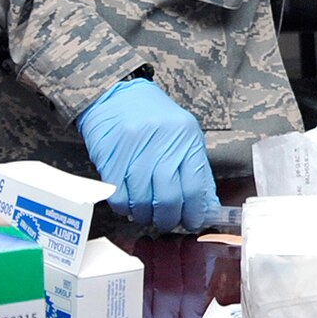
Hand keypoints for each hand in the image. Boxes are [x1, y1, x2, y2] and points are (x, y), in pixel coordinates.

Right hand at [76, 78, 220, 231]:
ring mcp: (134, 151)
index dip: (194, 212)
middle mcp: (162, 143)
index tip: (192, 221)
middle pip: (168, 198)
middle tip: (168, 222)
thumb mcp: (183, 134)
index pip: (195, 186)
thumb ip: (195, 169)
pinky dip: (125, 207)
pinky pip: (119, 196)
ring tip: (148, 213)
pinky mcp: (110, 158)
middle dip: (169, 218)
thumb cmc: (153, 117)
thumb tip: (205, 205)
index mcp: (186, 137)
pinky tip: (130, 204)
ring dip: (145, 215)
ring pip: (143, 201)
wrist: (115, 95)